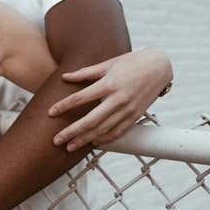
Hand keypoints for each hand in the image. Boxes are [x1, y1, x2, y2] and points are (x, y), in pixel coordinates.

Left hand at [48, 47, 172, 151]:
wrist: (159, 67)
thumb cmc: (131, 62)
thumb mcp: (108, 64)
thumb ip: (85, 73)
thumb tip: (65, 77)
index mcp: (108, 84)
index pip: (80, 98)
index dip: (63, 106)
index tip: (50, 113)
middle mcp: (117, 99)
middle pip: (89, 120)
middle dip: (71, 132)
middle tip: (56, 140)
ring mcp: (127, 110)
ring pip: (102, 130)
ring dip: (85, 140)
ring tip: (70, 147)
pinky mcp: (135, 116)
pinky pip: (118, 132)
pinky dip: (105, 139)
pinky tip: (94, 143)